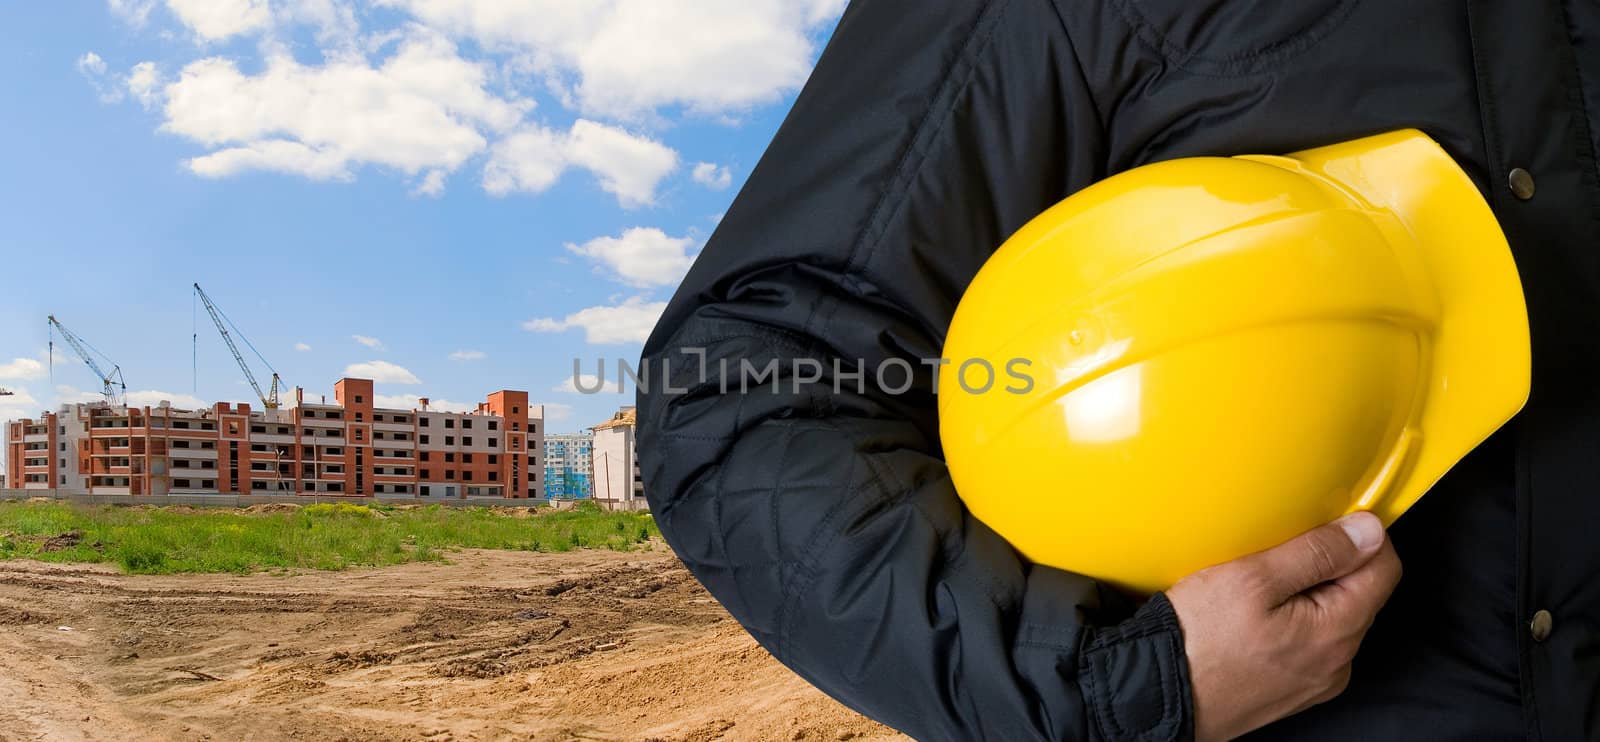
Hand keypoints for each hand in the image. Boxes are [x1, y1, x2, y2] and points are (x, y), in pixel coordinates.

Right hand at [1166, 512, 1401, 740]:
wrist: (1157, 694)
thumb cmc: (1197, 640)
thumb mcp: (1252, 578)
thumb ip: (1316, 552)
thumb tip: (1368, 531)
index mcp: (1336, 633)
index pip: (1384, 569)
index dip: (1359, 537)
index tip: (1325, 522)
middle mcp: (1337, 663)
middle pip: (1358, 593)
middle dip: (1328, 565)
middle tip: (1274, 554)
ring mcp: (1315, 680)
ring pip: (1331, 617)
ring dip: (1307, 593)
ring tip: (1257, 586)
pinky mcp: (1291, 689)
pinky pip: (1308, 642)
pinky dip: (1290, 620)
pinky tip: (1251, 616)